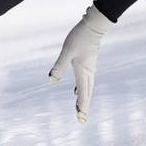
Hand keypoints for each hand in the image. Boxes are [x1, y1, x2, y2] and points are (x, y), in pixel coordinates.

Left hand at [48, 5, 113, 122]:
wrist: (93, 26)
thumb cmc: (79, 38)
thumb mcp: (66, 52)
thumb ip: (59, 66)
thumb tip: (51, 80)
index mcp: (83, 71)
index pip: (83, 93)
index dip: (81, 105)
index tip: (81, 117)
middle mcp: (88, 72)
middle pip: (87, 93)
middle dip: (84, 106)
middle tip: (81, 119)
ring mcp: (89, 68)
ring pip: (87, 88)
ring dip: (84, 99)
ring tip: (80, 109)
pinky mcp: (88, 64)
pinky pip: (86, 81)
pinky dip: (82, 89)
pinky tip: (77, 91)